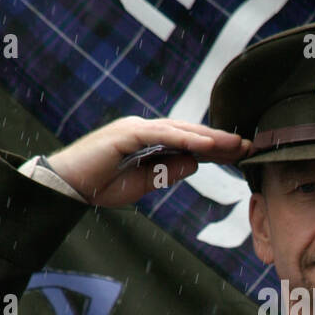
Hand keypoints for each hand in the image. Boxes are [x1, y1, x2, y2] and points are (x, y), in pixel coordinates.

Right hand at [47, 118, 251, 205]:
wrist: (65, 186)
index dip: (215, 148)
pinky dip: (185, 139)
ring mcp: (135, 127)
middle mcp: (144, 129)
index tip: (240, 155)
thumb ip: (167, 173)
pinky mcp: (126, 133)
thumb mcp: (142, 184)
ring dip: (209, 138)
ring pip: (180, 130)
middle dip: (220, 140)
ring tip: (235, 144)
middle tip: (248, 146)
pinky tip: (206, 146)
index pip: (188, 143)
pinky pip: (162, 135)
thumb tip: (195, 164)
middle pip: (190, 133)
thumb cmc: (98, 186)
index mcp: (148, 140)